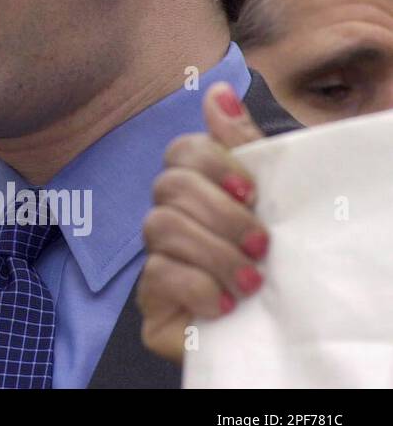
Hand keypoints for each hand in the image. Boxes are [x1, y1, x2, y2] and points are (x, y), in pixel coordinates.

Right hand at [137, 81, 271, 363]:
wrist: (274, 335)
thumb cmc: (269, 265)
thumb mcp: (265, 202)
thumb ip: (241, 147)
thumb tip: (218, 90)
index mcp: (199, 191)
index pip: (182, 151)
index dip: (212, 163)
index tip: (251, 192)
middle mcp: (170, 218)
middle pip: (169, 186)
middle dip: (221, 215)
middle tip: (260, 246)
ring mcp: (156, 258)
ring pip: (160, 227)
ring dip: (215, 254)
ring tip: (251, 281)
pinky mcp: (151, 300)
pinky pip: (158, 274)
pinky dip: (199, 287)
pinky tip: (225, 304)